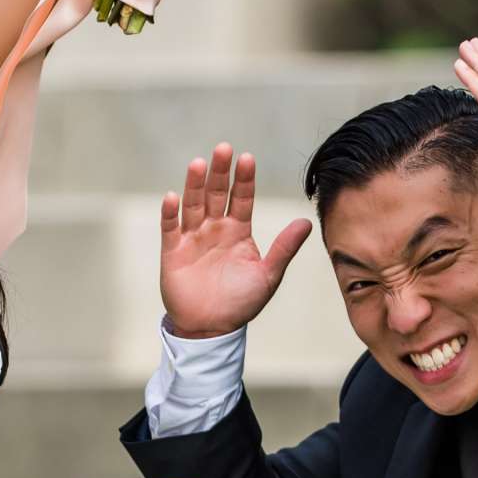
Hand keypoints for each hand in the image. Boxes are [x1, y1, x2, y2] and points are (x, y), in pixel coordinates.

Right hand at [161, 143, 313, 338]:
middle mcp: (214, 228)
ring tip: (199, 164)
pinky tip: (173, 197)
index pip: (242, 198)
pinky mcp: (173, 252)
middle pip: (216, 194)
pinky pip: (170, 228)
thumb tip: (307, 222)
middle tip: (223, 149)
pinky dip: (170, 213)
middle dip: (219, 172)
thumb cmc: (241, 302)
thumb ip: (284, 248)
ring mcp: (193, 238)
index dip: (244, 179)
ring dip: (194, 185)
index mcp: (238, 230)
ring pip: (193, 205)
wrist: (211, 328)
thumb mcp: (267, 275)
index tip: (247, 158)